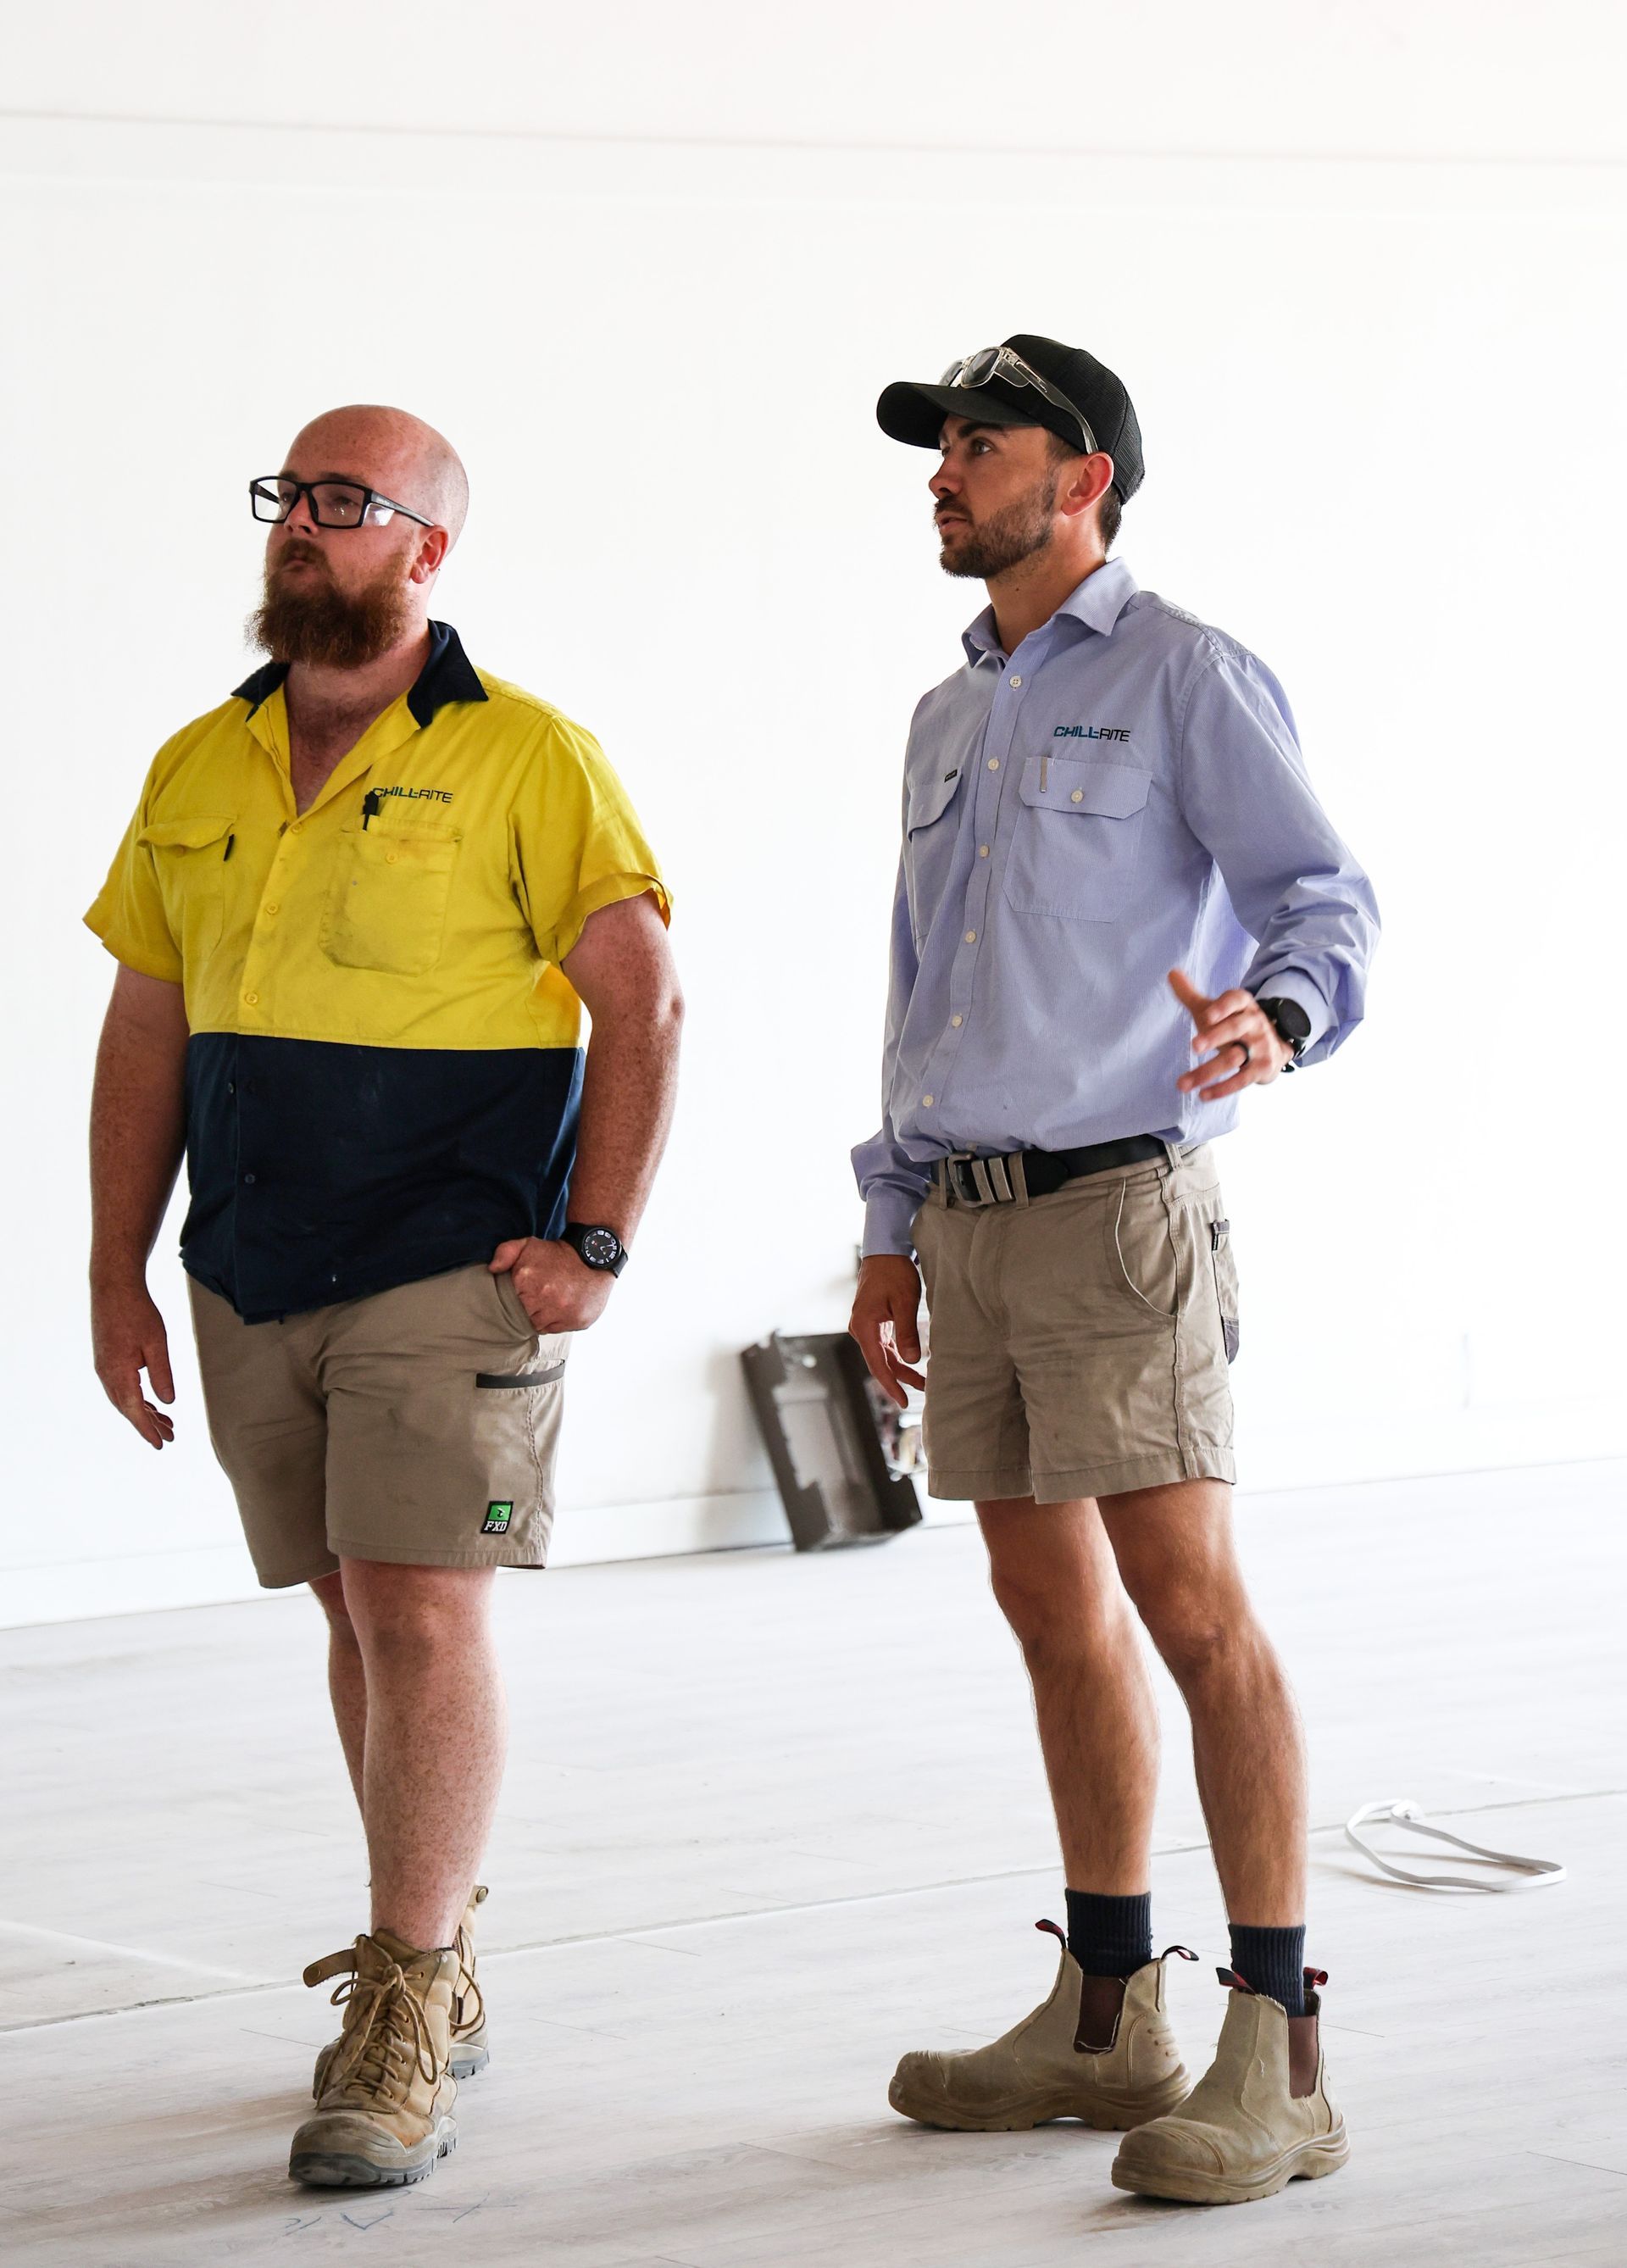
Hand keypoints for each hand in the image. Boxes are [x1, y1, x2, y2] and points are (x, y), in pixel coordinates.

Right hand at [91, 1275, 175, 1448]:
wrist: (112, 1287)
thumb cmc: (137, 1312)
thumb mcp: (156, 1343)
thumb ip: (162, 1374)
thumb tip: (168, 1402)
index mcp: (119, 1372)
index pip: (134, 1409)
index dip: (147, 1428)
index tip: (161, 1444)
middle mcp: (106, 1373)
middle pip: (128, 1408)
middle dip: (148, 1424)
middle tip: (170, 1436)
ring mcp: (103, 1366)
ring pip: (123, 1398)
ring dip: (142, 1412)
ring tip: (165, 1422)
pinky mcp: (106, 1359)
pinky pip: (120, 1387)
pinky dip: (135, 1398)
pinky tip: (149, 1401)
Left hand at [490, 1237, 613, 1333]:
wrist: (594, 1255)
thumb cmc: (557, 1254)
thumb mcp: (528, 1245)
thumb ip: (505, 1253)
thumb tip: (492, 1269)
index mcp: (526, 1280)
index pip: (508, 1304)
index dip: (516, 1300)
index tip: (523, 1295)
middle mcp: (545, 1298)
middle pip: (524, 1318)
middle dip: (529, 1310)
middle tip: (536, 1299)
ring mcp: (562, 1311)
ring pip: (540, 1326)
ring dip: (542, 1317)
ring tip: (549, 1303)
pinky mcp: (578, 1321)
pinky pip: (558, 1329)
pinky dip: (558, 1321)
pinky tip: (562, 1307)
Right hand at [849, 1254, 925, 1410]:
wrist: (885, 1251)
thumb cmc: (894, 1273)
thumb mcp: (904, 1302)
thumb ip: (907, 1332)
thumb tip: (913, 1360)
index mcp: (864, 1326)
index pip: (877, 1364)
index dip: (891, 1384)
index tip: (903, 1401)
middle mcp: (861, 1328)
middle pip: (880, 1362)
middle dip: (900, 1378)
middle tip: (922, 1391)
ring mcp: (866, 1325)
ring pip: (883, 1354)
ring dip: (900, 1367)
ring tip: (922, 1380)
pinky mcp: (873, 1320)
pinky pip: (884, 1344)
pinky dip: (897, 1355)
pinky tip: (911, 1361)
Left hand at [1168, 969, 1291, 1100]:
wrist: (1273, 1047)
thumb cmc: (1233, 1025)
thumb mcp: (1214, 1009)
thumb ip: (1191, 994)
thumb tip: (1171, 973)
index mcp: (1243, 1005)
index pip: (1236, 999)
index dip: (1222, 1006)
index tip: (1206, 1015)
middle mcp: (1255, 1023)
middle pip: (1236, 1028)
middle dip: (1216, 1037)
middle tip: (1194, 1047)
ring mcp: (1260, 1046)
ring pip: (1234, 1058)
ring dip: (1208, 1071)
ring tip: (1182, 1084)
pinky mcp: (1262, 1068)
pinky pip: (1241, 1080)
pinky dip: (1222, 1089)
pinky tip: (1202, 1095)